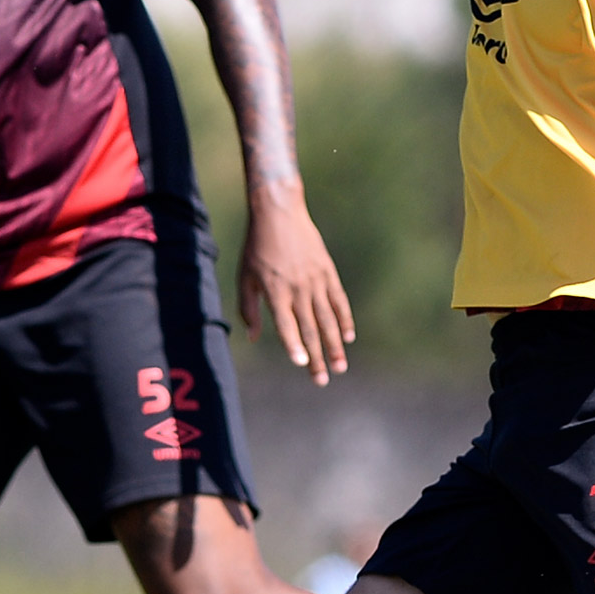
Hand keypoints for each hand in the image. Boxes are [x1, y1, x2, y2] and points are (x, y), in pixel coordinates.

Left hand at [240, 187, 354, 384]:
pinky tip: (349, 336)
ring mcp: (315, 281)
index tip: (301, 362)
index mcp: (275, 291)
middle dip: (317, 356)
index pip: (286, 325)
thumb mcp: (245, 277)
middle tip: (322, 380)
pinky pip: (339, 300)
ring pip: (328, 319)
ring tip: (340, 366)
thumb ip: (248, 309)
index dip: (293, 345)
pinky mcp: (327, 272)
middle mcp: (297, 289)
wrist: (279, 213)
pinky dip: (345, 319)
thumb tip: (254, 337)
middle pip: (309, 329)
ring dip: (334, 344)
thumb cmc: (257, 247)